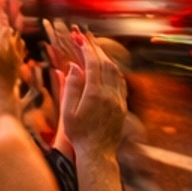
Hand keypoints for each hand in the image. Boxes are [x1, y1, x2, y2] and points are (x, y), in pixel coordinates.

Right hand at [0, 5, 24, 89]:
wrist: (6, 80)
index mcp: (4, 38)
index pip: (3, 19)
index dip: (1, 8)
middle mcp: (14, 39)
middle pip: (13, 21)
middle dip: (11, 9)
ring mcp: (19, 44)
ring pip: (16, 28)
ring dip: (14, 18)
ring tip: (12, 8)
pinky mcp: (21, 48)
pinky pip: (17, 36)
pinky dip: (15, 30)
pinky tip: (11, 29)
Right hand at [60, 32, 127, 159]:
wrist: (98, 154)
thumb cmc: (79, 135)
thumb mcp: (68, 113)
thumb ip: (71, 88)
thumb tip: (74, 66)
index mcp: (96, 94)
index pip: (93, 64)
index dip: (86, 49)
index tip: (78, 38)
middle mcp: (110, 95)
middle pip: (105, 64)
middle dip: (95, 47)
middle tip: (86, 36)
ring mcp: (118, 100)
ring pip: (115, 71)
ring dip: (105, 57)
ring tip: (95, 47)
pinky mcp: (122, 106)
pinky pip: (120, 81)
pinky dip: (113, 69)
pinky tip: (106, 66)